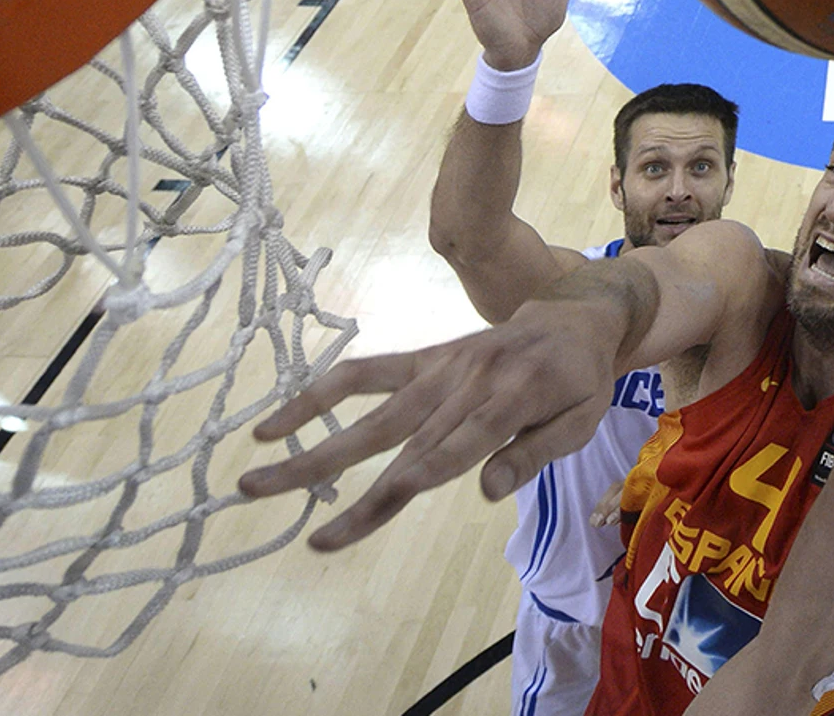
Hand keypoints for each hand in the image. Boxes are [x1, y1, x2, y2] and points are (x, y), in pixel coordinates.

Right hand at [238, 305, 618, 549]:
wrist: (570, 315)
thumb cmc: (578, 381)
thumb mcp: (581, 421)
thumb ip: (533, 455)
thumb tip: (485, 491)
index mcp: (510, 400)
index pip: (450, 449)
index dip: (406, 481)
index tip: (352, 518)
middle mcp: (464, 383)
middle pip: (392, 438)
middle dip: (329, 476)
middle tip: (265, 500)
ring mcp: (438, 369)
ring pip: (367, 412)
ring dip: (307, 443)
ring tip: (252, 474)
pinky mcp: (423, 359)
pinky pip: (366, 373)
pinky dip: (321, 393)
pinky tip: (276, 421)